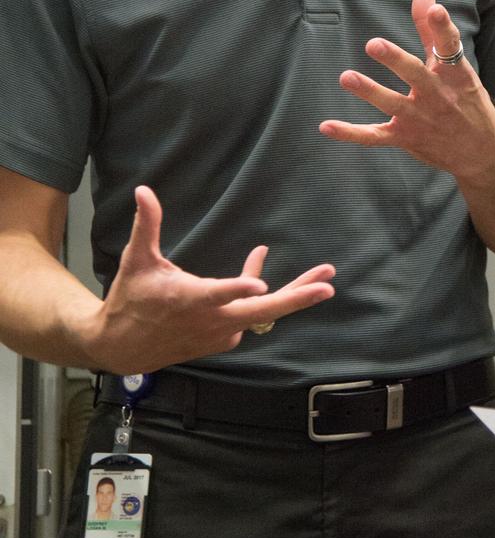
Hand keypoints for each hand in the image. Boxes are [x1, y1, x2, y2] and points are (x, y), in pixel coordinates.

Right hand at [83, 186, 335, 373]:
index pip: (217, 294)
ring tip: (325, 273)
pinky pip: (251, 314)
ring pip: (264, 313)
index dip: (238, 289)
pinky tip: (257, 274)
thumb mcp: (136, 260)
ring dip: (294, 293)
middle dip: (296, 299)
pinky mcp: (225, 339)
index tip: (260, 285)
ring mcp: (221, 333)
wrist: (123, 348)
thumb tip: (144, 189)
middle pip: (261, 312)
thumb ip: (147, 224)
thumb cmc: (130, 298)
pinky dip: (258, 295)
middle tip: (327, 287)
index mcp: (188, 299)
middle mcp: (210, 320)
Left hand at [320, 0, 494, 181]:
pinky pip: (375, 136)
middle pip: (416, 74)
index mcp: (454, 74)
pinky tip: (326, 126)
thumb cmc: (465, 99)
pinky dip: (351, 133)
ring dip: (370, 91)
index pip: (449, 47)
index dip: (442, 28)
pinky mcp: (406, 138)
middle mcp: (438, 95)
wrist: (482, 152)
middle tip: (374, 43)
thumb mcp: (456, 65)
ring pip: (392, 104)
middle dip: (396, 60)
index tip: (436, 11)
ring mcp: (420, 118)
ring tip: (346, 77)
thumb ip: (432, 27)